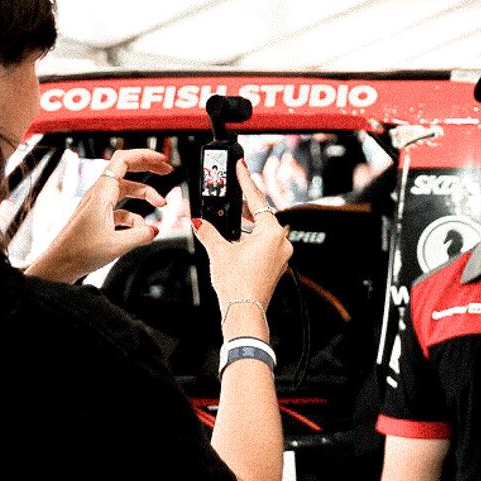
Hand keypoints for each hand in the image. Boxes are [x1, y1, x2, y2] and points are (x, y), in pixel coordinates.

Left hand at [27, 147, 171, 283]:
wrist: (59, 265)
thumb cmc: (78, 252)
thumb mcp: (117, 245)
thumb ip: (141, 235)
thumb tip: (155, 230)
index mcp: (101, 193)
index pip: (123, 160)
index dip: (145, 156)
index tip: (162, 159)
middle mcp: (98, 195)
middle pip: (126, 169)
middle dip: (148, 167)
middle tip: (166, 171)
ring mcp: (98, 205)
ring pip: (126, 190)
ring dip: (145, 194)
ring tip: (160, 205)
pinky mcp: (98, 217)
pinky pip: (121, 209)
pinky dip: (134, 216)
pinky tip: (140, 229)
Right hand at [193, 160, 293, 315]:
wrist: (244, 312)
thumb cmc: (238, 285)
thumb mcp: (219, 252)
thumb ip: (208, 231)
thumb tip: (199, 222)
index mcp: (272, 233)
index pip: (257, 199)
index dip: (246, 182)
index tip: (241, 168)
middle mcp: (281, 242)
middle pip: (261, 215)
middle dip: (243, 209)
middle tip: (230, 198)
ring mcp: (280, 256)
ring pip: (262, 231)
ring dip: (245, 226)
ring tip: (228, 223)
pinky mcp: (276, 266)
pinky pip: (264, 245)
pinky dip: (250, 240)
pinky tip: (235, 242)